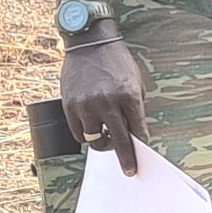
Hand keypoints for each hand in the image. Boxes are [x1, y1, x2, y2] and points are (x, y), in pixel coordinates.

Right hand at [59, 31, 150, 172]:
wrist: (89, 42)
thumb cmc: (116, 61)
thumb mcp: (134, 81)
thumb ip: (135, 106)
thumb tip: (135, 132)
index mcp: (129, 96)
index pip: (138, 130)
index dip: (141, 146)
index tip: (141, 158)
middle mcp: (108, 103)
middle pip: (119, 141)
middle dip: (126, 158)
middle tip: (129, 170)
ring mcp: (87, 105)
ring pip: (95, 140)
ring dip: (102, 143)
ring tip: (106, 138)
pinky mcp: (70, 105)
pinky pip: (78, 132)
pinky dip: (85, 135)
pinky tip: (91, 130)